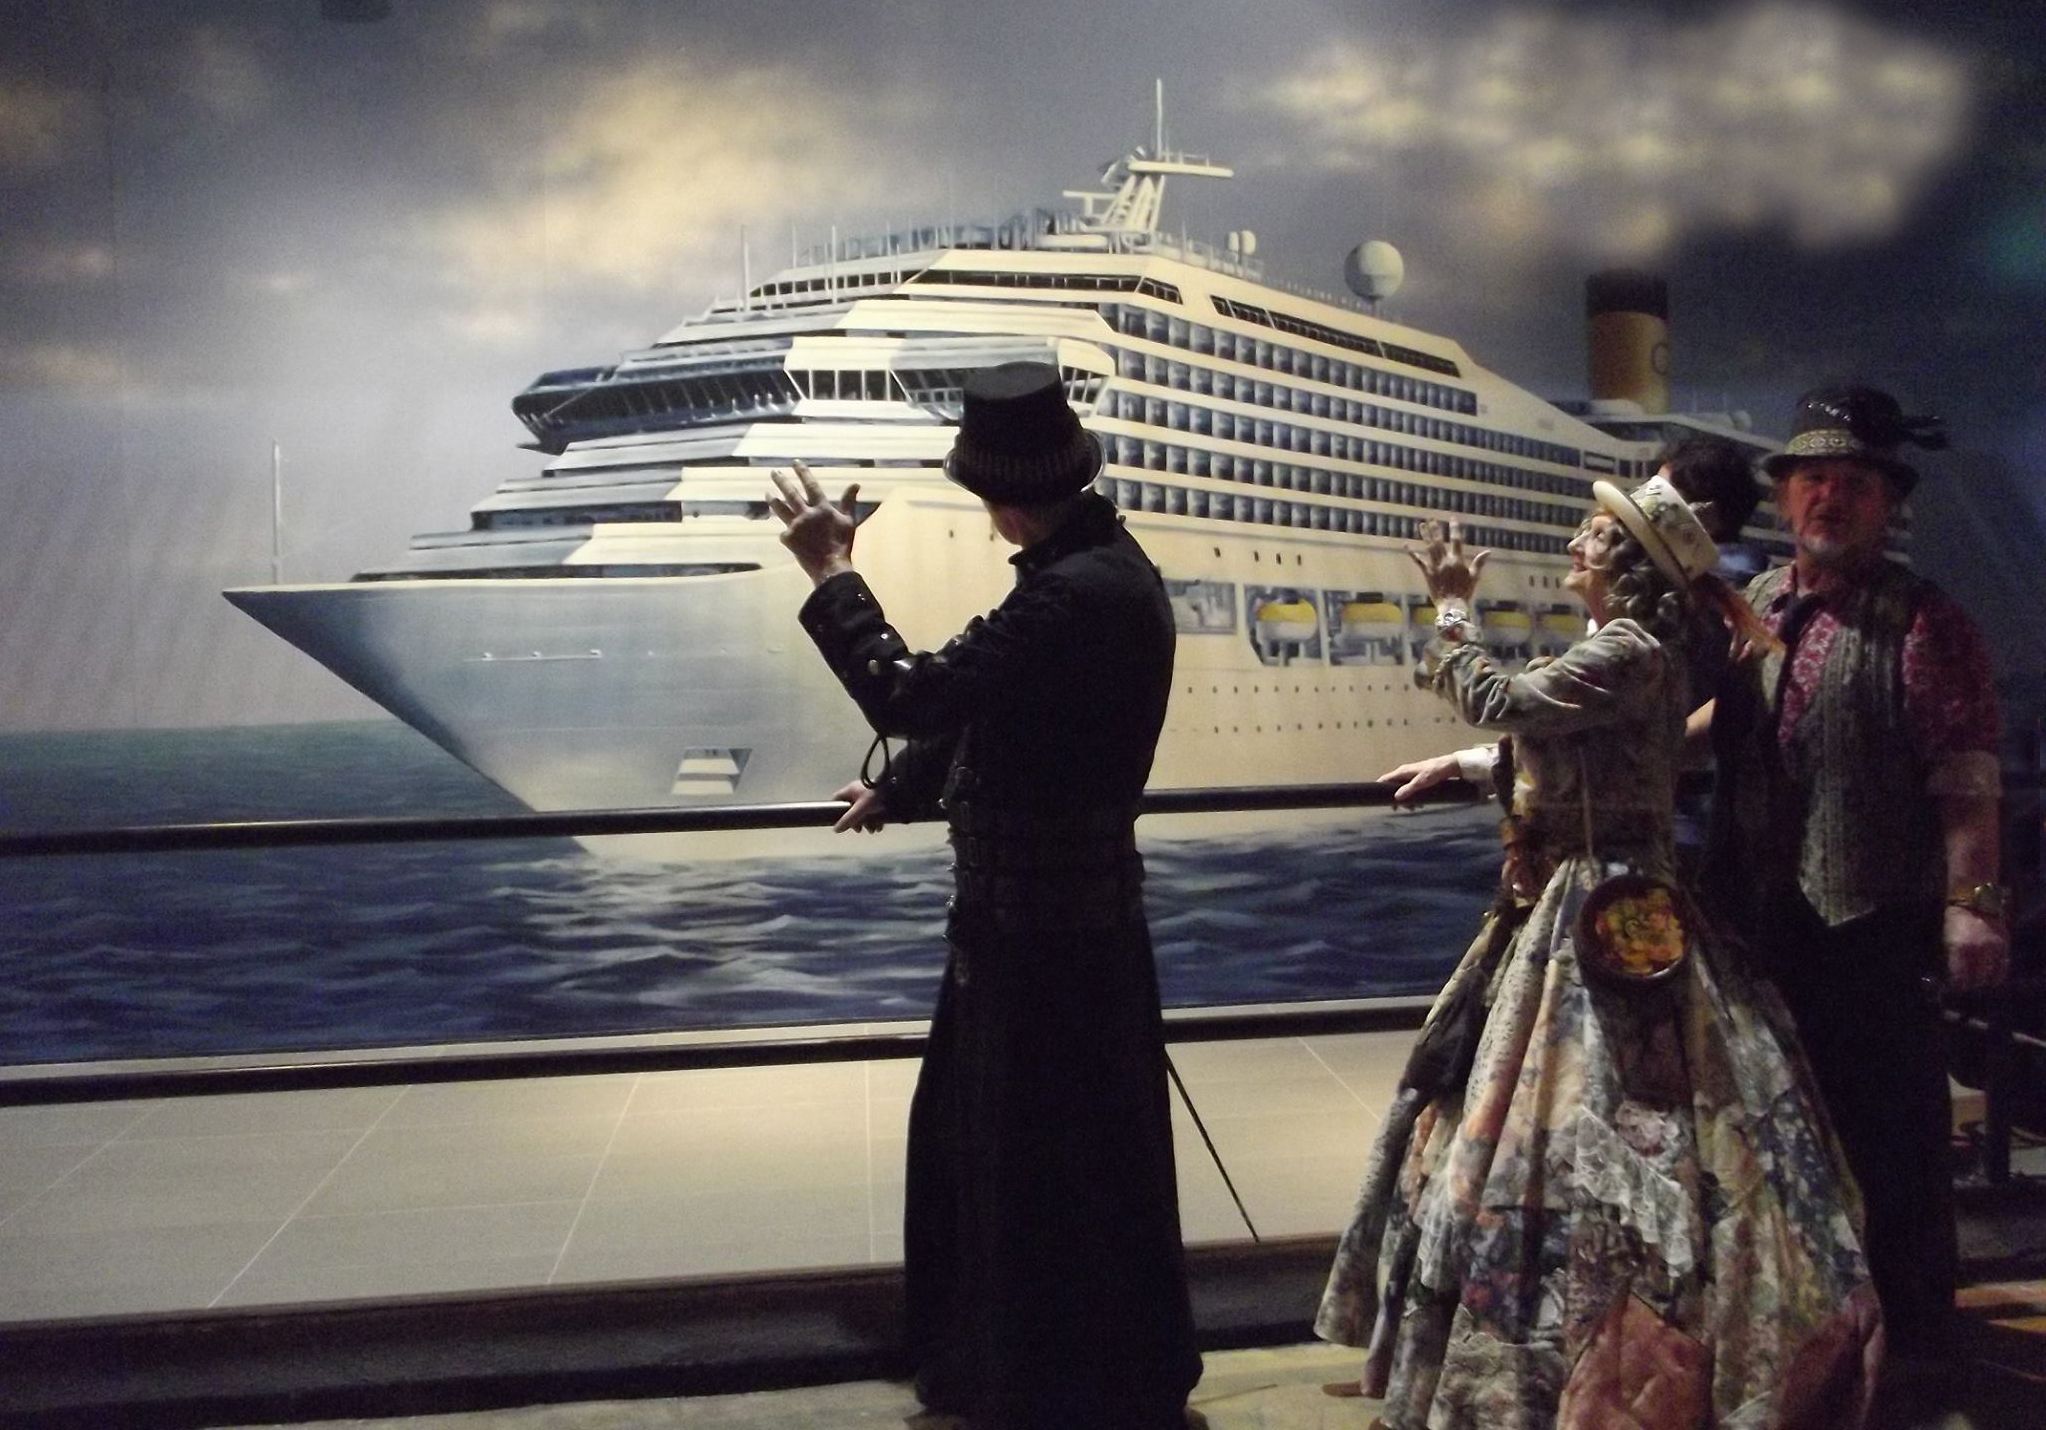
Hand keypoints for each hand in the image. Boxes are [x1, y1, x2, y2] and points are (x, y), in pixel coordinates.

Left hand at [768, 460, 859, 584]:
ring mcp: (795, 526)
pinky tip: (787, 533)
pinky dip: (787, 532)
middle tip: (773, 472)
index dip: (803, 473)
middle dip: (781, 481)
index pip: (811, 485)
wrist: (831, 567)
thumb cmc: (843, 544)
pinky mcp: (788, 538)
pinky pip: (785, 532)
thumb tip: (855, 484)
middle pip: (791, 493)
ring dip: (773, 500)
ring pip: (780, 509)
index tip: (795, 462)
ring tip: (767, 493)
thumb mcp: (849, 521)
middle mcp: (807, 513)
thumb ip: (848, 501)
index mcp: (822, 508)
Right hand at [830, 778, 886, 832]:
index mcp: (851, 790)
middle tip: (859, 829)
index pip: (837, 799)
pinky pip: (873, 811)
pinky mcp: (878, 799)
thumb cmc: (877, 795)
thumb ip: (848, 820)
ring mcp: (868, 795)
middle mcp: (858, 791)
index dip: (834, 809)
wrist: (896, 790)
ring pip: (863, 812)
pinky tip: (878, 827)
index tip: (837, 820)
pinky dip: (875, 819)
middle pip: (851, 809)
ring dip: (867, 822)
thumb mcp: (861, 809)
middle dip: (855, 821)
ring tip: (871, 830)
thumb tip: (836, 829)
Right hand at [1378, 753, 1462, 804]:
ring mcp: (1412, 775)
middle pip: (1394, 787)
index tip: (1378, 799)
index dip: (1379, 788)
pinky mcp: (1419, 779)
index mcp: (1402, 771)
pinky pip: (1411, 789)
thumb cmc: (1435, 772)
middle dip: (1397, 799)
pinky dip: (1413, 797)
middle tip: (1403, 809)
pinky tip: (1421, 803)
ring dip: (1407, 800)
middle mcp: (1405, 773)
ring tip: (1415, 808)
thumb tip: (1396, 797)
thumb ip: (1408, 789)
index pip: (1385, 779)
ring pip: (1404, 789)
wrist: (1450, 766)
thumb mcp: (1421, 782)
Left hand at [1406, 520, 1489, 603]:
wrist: (1452, 605)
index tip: (1452, 518)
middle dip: (1435, 529)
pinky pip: (1418, 562)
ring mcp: (1434, 567)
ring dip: (1425, 535)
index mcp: (1457, 560)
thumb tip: (1488, 551)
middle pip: (1439, 541)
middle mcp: (1445, 561)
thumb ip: (1479, 563)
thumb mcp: (1474, 577)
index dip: (1454, 528)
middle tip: (1431, 518)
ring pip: (1428, 548)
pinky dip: (1412, 553)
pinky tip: (1406, 545)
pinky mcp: (1427, 573)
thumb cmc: (1465, 592)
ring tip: (1421, 525)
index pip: (1456, 540)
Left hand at [1944, 905, 2009, 991]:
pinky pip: (2004, 966)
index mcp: (1960, 949)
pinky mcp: (2005, 945)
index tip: (1956, 986)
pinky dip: (1998, 973)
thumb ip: (1951, 960)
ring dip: (1986, 980)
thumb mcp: (1946, 941)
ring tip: (1979, 980)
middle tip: (1968, 984)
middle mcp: (1979, 951)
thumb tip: (1952, 977)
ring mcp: (1994, 948)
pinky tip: (1991, 974)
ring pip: (1994, 976)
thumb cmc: (1954, 922)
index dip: (1958, 985)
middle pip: (1979, 979)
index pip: (1961, 977)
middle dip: (1972, 984)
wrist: (1974, 903)